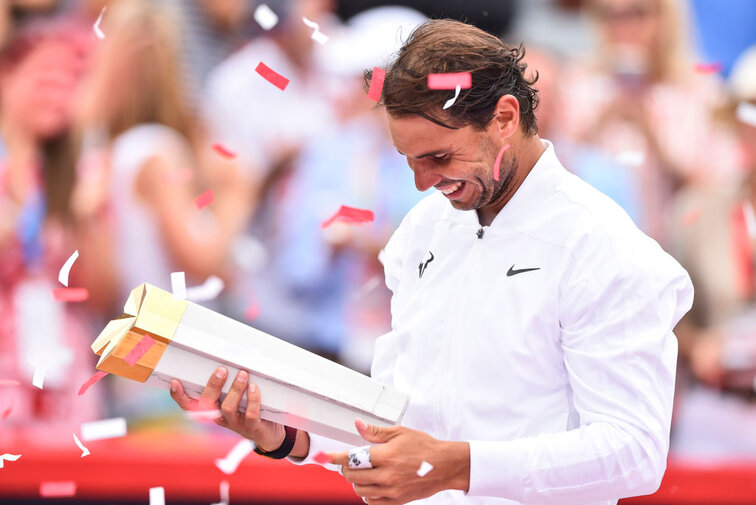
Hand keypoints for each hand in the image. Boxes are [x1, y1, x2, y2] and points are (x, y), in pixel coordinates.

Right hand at [170, 367, 285, 451]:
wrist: (268, 431)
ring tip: (242, 374)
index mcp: (211, 408)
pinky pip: (250, 414)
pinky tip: (254, 387)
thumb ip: (230, 379)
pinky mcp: (251, 427)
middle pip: (208, 403)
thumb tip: (235, 353)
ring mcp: (235, 423)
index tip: (175, 382)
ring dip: (235, 389)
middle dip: (213, 385)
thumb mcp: (236, 394)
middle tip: (222, 369)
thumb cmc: (248, 406)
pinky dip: (252, 399)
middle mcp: (219, 416)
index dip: (179, 395)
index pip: (189, 404)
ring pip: (228, 407)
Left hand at [327, 419, 469, 504]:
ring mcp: (391, 490)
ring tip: (364, 471)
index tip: (323, 457)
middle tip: (352, 461)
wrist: (445, 466)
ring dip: (356, 480)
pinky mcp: (396, 501)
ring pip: (359, 489)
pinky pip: (371, 502)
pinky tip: (372, 484)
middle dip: (347, 467)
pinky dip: (367, 493)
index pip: (353, 457)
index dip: (335, 458)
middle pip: (352, 475)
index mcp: (387, 456)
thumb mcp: (400, 433)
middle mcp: (387, 475)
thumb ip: (375, 432)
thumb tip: (358, 425)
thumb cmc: (424, 447)